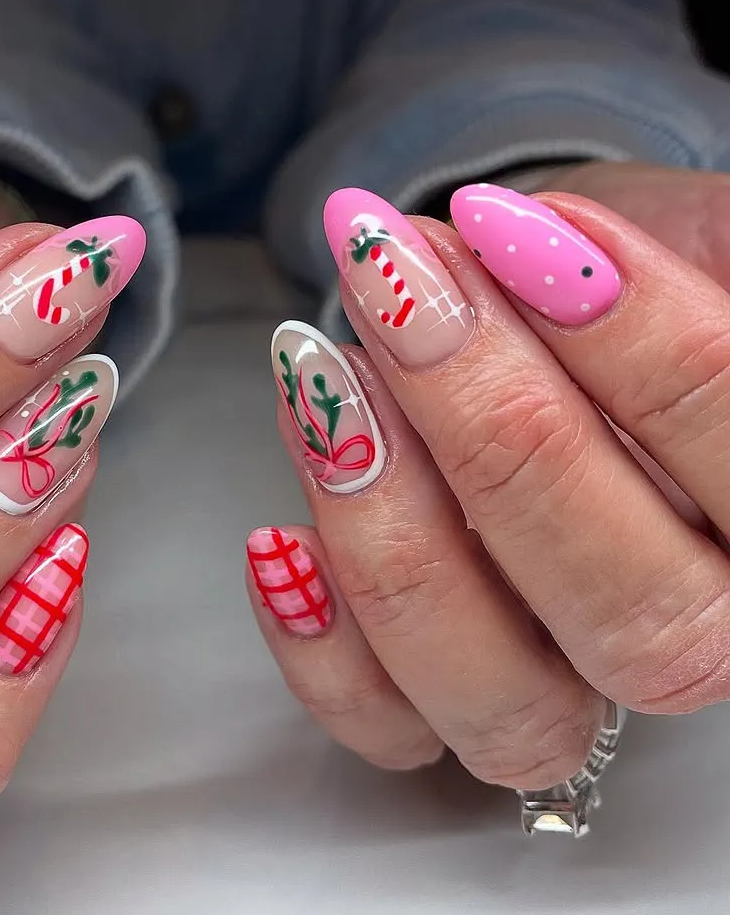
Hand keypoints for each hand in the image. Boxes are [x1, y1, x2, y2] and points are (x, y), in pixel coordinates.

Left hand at [249, 183, 729, 791]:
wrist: (529, 313)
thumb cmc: (593, 278)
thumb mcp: (669, 241)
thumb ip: (664, 271)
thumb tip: (561, 258)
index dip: (635, 345)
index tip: (516, 233)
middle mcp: (685, 635)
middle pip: (624, 607)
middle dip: (492, 430)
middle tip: (400, 293)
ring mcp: (560, 684)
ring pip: (503, 696)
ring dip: (393, 533)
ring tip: (323, 380)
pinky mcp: (439, 697)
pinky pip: (388, 730)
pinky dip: (319, 649)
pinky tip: (277, 539)